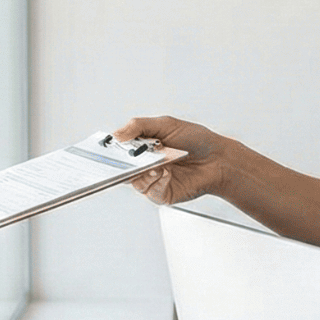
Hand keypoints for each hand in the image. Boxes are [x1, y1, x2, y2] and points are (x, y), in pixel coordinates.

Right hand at [113, 116, 230, 205]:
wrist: (218, 158)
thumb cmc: (195, 140)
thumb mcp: (166, 124)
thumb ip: (139, 126)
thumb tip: (117, 134)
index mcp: (142, 148)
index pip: (118, 151)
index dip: (108, 151)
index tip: (102, 148)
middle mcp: (145, 165)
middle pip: (121, 169)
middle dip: (121, 165)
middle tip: (126, 159)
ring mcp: (153, 181)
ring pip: (134, 182)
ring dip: (143, 173)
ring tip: (156, 165)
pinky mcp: (163, 194)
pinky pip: (151, 192)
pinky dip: (157, 182)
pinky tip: (166, 173)